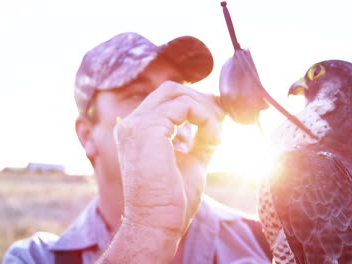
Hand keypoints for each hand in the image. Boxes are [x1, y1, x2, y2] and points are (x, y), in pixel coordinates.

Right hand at [114, 81, 223, 237]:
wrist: (158, 223)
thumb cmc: (172, 199)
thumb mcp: (190, 159)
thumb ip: (198, 138)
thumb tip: (215, 121)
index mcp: (137, 131)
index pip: (167, 100)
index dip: (196, 104)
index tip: (217, 121)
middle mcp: (131, 123)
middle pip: (170, 90)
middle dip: (201, 101)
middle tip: (221, 122)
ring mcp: (136, 124)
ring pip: (178, 94)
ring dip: (205, 111)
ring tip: (216, 137)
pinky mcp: (148, 128)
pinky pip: (185, 106)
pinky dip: (205, 118)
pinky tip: (212, 138)